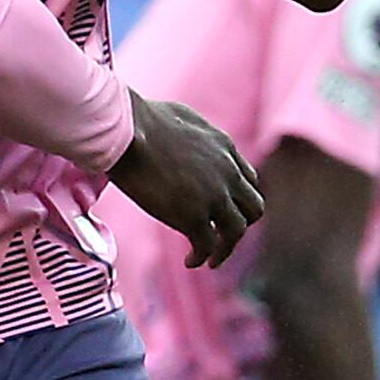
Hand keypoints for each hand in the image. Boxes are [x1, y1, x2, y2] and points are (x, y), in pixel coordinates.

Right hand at [108, 94, 262, 267]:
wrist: (126, 130)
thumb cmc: (139, 119)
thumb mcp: (181, 117)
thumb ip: (192, 134)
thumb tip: (180, 136)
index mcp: (225, 148)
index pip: (249, 180)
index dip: (238, 199)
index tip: (224, 210)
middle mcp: (227, 173)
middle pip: (254, 209)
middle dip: (241, 224)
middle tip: (223, 236)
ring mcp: (213, 196)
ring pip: (236, 232)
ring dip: (225, 249)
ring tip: (210, 260)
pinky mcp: (193, 216)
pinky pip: (208, 246)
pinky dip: (202, 257)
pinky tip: (190, 261)